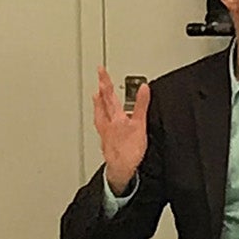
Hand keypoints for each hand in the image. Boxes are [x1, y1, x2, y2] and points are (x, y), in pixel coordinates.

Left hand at [94, 66, 149, 194]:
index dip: (105, 80)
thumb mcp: (140, 125)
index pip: (109, 93)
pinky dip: (100, 118)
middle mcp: (107, 122)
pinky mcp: (106, 140)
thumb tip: (143, 88)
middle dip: (101, 89)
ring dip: (98, 103)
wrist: (121, 169)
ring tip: (95, 95)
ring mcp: (105, 131)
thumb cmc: (129, 150)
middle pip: (102, 102)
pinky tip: (102, 120)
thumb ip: (141, 104)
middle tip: (98, 79)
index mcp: (116, 116)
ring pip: (99, 113)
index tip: (101, 70)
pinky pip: (100, 124)